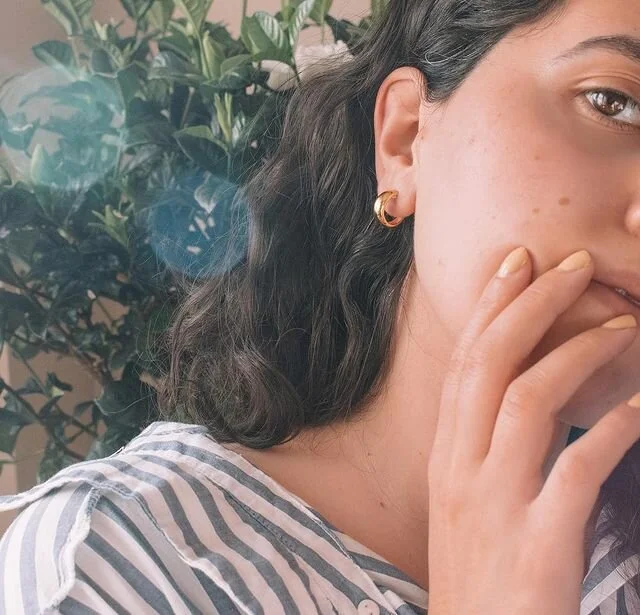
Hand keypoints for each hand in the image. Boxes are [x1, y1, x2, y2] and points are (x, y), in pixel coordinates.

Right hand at [426, 247, 639, 614]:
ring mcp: (495, 503)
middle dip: (529, 306)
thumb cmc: (479, 572)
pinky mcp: (537, 542)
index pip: (462, 364)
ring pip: (527, 399)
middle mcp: (460, 468)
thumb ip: (482, 447)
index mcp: (445, 456)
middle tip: (571, 265)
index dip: (489, 309)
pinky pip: (579, 466)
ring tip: (623, 326)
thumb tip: (517, 395)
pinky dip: (616, 426)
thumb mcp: (466, 501)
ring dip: (577, 353)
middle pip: (488, 365)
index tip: (516, 264)